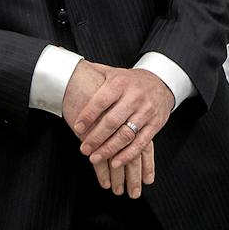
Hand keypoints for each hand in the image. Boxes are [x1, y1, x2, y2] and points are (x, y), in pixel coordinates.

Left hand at [63, 61, 157, 197]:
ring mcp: (146, 111)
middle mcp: (134, 97)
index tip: (77, 128)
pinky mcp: (155, 124)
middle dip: (96, 137)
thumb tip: (66, 67)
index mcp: (120, 83)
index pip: (102, 100)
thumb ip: (92, 73)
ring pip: (126, 134)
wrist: (162, 82)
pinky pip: (141, 142)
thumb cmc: (130, 81)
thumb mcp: (113, 73)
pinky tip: (116, 162)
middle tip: (83, 149)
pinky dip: (128, 154)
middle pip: (113, 121)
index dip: (88, 115)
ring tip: (95, 158)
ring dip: (109, 149)